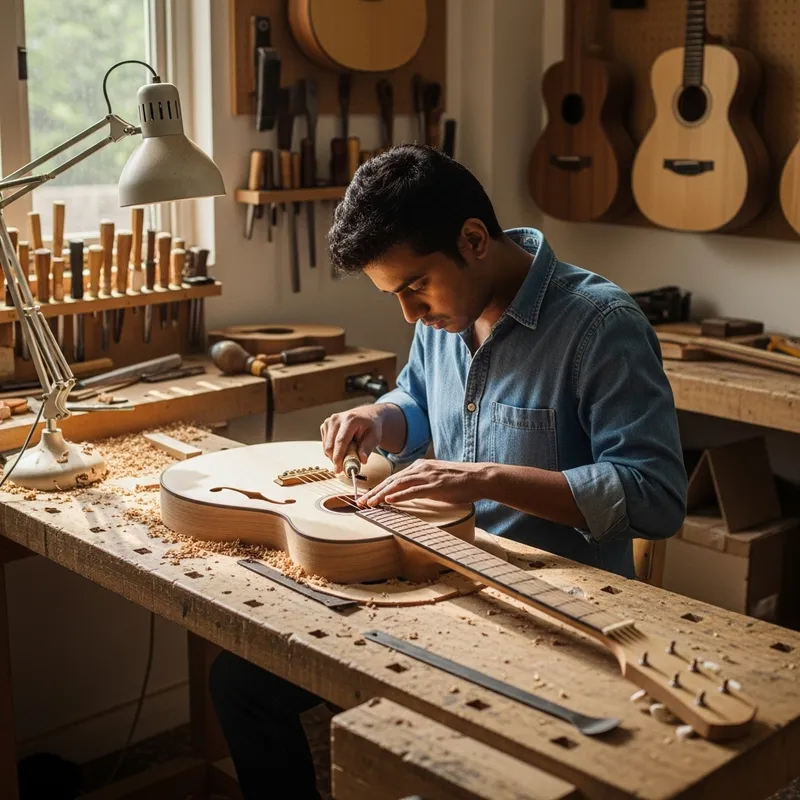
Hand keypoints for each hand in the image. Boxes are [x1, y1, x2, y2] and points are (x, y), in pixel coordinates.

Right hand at [320, 405, 385, 472]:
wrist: (365, 415)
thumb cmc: (370, 427)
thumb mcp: (374, 437)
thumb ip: (368, 447)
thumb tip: (362, 460)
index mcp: (350, 419)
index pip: (341, 441)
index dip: (338, 456)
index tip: (338, 469)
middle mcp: (336, 419)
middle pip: (330, 445)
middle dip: (336, 460)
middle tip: (345, 468)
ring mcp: (328, 422)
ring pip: (326, 447)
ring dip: (335, 456)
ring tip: (349, 452)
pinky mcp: (324, 426)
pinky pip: (326, 445)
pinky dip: (333, 451)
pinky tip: (343, 447)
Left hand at [356, 459, 486, 507]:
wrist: (480, 477)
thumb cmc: (461, 481)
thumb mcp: (437, 479)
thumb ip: (423, 484)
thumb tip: (410, 495)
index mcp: (420, 466)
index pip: (394, 478)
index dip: (378, 487)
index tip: (366, 497)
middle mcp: (421, 468)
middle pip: (392, 480)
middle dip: (374, 491)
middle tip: (360, 502)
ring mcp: (428, 476)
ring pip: (399, 484)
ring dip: (382, 494)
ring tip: (370, 503)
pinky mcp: (436, 485)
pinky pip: (414, 491)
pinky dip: (400, 495)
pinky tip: (389, 500)